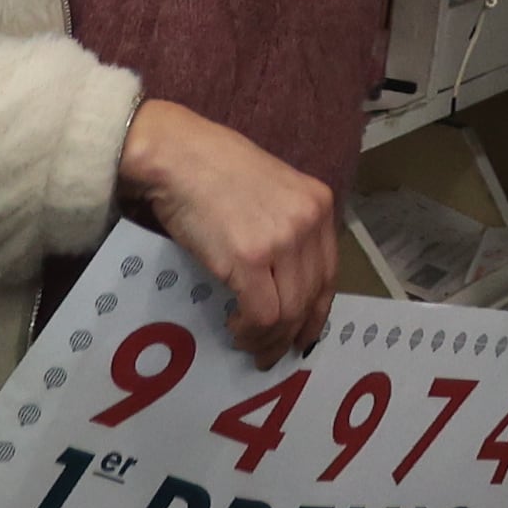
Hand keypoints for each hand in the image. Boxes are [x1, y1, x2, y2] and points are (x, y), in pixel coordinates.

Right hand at [121, 99, 335, 358]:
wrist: (178, 156)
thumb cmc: (215, 169)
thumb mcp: (273, 190)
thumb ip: (288, 228)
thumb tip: (287, 281)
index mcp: (319, 204)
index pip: (329, 273)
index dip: (316, 311)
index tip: (303, 334)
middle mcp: (308, 221)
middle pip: (311, 297)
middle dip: (291, 332)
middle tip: (271, 352)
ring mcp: (281, 240)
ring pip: (288, 312)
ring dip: (269, 338)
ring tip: (250, 344)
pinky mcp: (250, 259)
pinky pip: (263, 314)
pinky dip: (251, 331)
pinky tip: (236, 328)